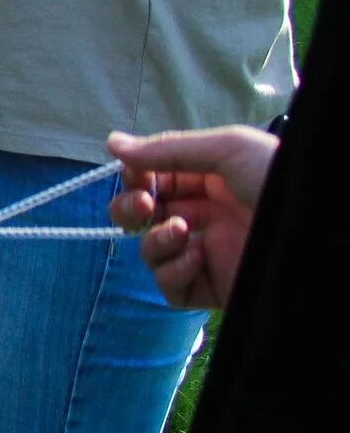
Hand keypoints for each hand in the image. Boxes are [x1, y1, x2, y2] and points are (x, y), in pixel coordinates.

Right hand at [106, 125, 276, 311]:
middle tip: (143, 206)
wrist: (319, 230)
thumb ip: (168, 149)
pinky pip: (172, 289)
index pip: (153, 181)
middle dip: (130, 210)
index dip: (136, 178)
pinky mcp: (214, 288)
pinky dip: (172, 272)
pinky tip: (196, 257)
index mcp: (210, 181)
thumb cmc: (278, 178)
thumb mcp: (227, 148)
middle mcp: (206, 216)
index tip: (134, 175)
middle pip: (143, 218)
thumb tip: (111, 143)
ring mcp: (209, 254)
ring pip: (151, 253)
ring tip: (181, 232)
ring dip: (154, 241)